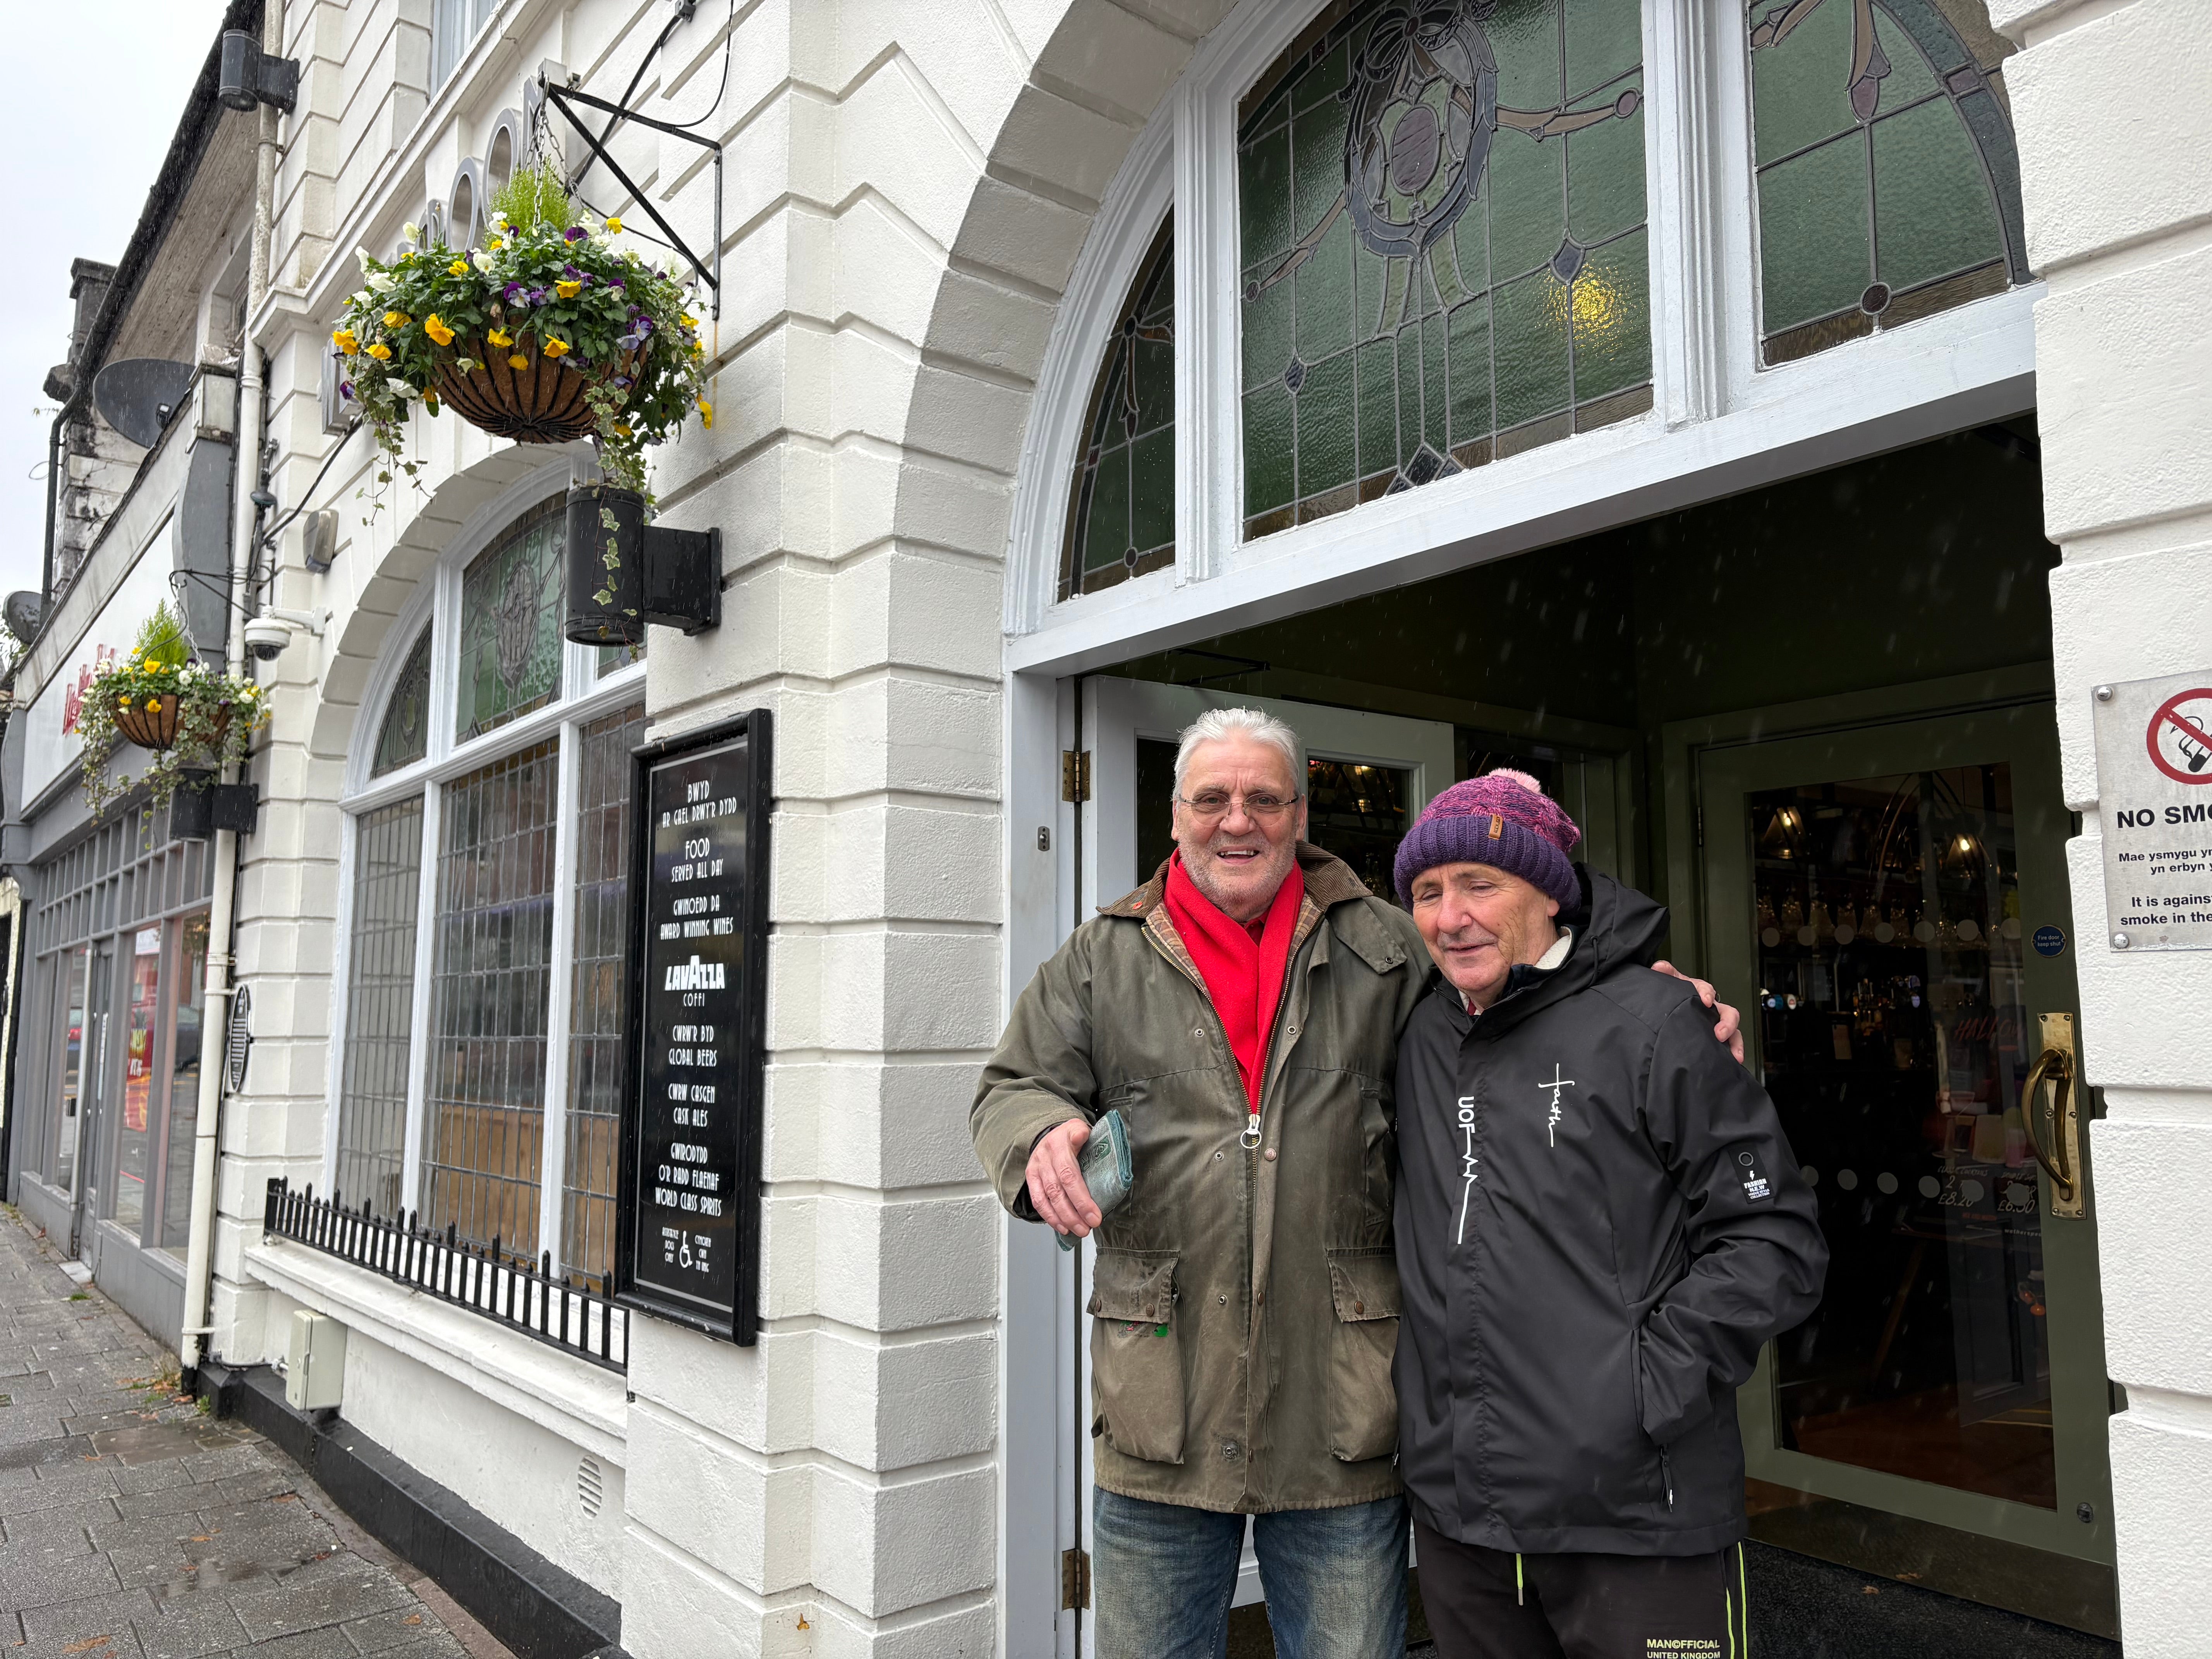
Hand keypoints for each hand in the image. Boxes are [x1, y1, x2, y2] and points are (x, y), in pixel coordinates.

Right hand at [1026, 1119, 1100, 1237]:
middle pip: (1058, 1190)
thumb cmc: (1071, 1136)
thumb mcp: (1079, 1128)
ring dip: (1063, 1219)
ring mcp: (1036, 1169)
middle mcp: (1045, 1157)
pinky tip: (1062, 1227)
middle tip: (1090, 1226)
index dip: (1082, 1198)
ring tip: (1079, 1230)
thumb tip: (1081, 1136)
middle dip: (1075, 1213)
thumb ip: (1082, 1133)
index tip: (1095, 1214)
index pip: (1069, 1175)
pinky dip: (1050, 1217)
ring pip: (1047, 1199)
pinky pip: (1038, 1201)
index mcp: (1059, 1144)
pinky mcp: (1030, 1178)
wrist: (1052, 1134)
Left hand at [1652, 961, 1745, 1064]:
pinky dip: (1732, 1053)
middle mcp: (1713, 1009)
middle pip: (1728, 1013)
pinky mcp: (1716, 1039)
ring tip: (1734, 1056)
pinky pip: (1728, 1046)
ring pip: (1733, 1032)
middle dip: (1727, 1023)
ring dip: (1735, 1043)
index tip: (1705, 1000)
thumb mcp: (1669, 982)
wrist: (1671, 1005)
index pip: (1707, 990)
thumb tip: (1660, 967)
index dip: (1707, 994)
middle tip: (1720, 1034)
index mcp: (1700, 992)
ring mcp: (1716, 1024)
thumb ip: (1665, 974)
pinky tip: (1731, 1063)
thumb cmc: (1675, 994)